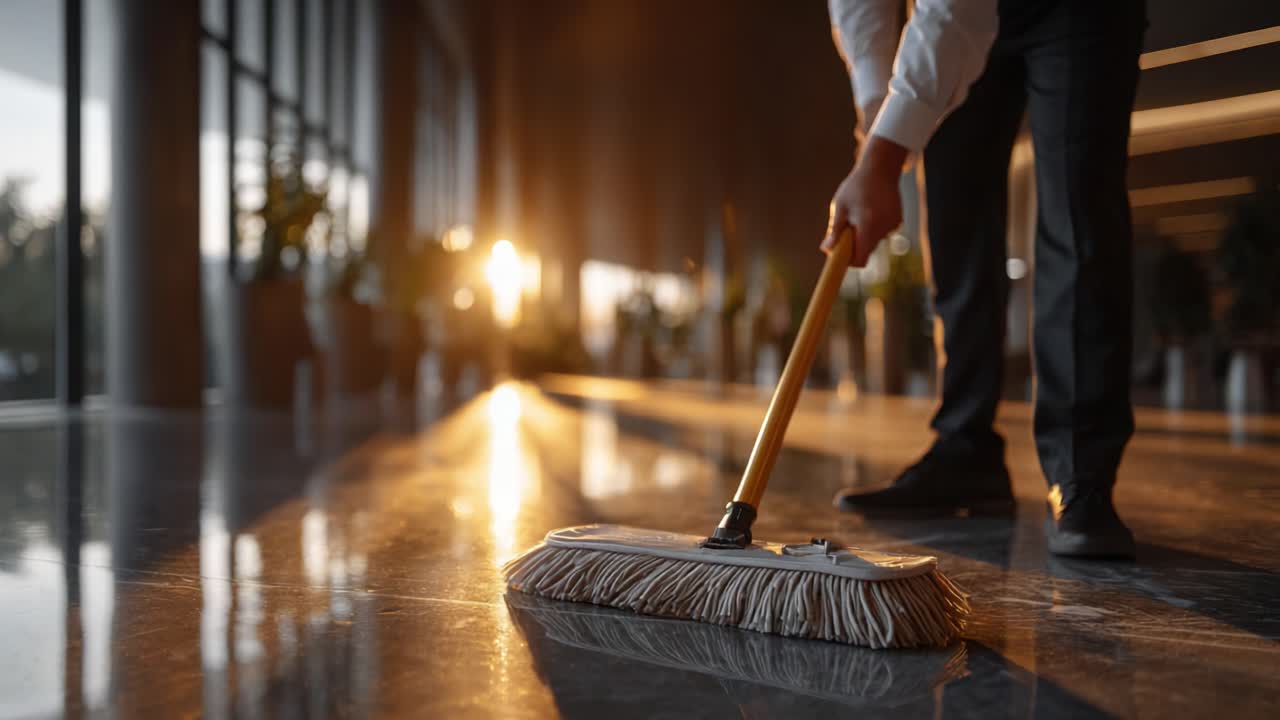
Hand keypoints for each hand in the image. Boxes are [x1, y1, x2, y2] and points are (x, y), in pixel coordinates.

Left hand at [821, 135, 908, 267]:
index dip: (850, 261)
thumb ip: (835, 230)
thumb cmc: (856, 186)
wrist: (880, 168)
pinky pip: (882, 233)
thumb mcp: (841, 207)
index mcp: (867, 226)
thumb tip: (827, 250)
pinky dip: (875, 227)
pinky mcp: (898, 221)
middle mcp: (883, 228)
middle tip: (848, 226)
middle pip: (867, 251)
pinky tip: (872, 209)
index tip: (842, 254)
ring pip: (874, 241)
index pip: (861, 259)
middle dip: (856, 244)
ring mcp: (893, 225)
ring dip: (865, 234)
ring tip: (861, 213)